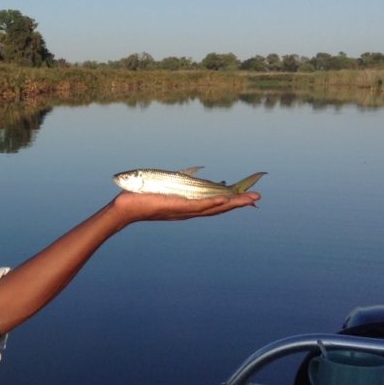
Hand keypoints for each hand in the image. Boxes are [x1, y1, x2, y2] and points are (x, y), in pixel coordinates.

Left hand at [109, 190, 259, 226]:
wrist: (125, 207)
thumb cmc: (141, 197)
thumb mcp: (164, 186)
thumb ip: (177, 182)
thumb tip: (187, 173)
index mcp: (187, 206)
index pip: (213, 204)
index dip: (231, 200)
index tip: (246, 196)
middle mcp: (189, 211)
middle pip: (220, 207)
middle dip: (239, 203)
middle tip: (258, 197)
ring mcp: (185, 210)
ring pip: (214, 208)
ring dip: (233, 203)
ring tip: (250, 199)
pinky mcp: (178, 207)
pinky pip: (199, 206)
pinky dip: (213, 203)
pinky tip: (226, 199)